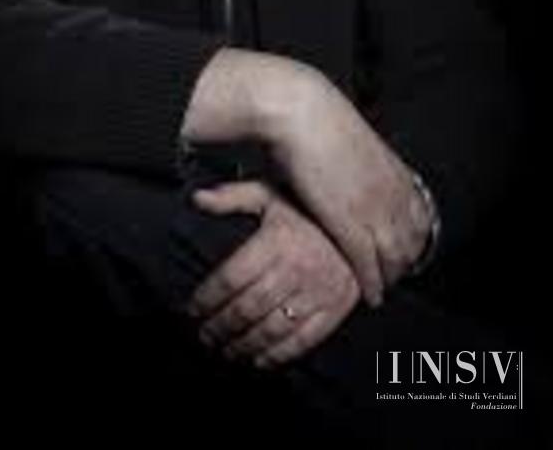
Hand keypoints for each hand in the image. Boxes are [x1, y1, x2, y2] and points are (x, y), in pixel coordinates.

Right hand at [183, 49, 431, 305]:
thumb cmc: (314, 116)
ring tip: (382, 289)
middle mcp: (391, 193)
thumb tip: (352, 165)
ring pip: (395, 257)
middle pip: (412, 241)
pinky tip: (371, 296)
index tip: (406, 249)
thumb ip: (359, 161)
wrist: (299, 110)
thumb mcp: (351, 139)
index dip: (415, 238)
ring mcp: (372, 210)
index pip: (419, 216)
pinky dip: (372, 284)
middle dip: (406, 262)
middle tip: (395, 276)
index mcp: (394, 170)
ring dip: (390, 277)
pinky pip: (368, 265)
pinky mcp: (347, 224)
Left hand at [186, 180, 359, 369]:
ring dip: (243, 345)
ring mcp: (317, 291)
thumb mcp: (269, 193)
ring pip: (271, 328)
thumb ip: (232, 197)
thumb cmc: (307, 208)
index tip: (193, 309)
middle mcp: (295, 269)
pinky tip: (259, 360)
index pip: (230, 278)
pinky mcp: (335, 308)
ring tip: (226, 350)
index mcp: (275, 241)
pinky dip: (278, 355)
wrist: (360, 219)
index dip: (207, 298)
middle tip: (205, 335)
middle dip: (220, 326)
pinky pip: (303, 340)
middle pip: (246, 308)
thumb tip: (197, 199)